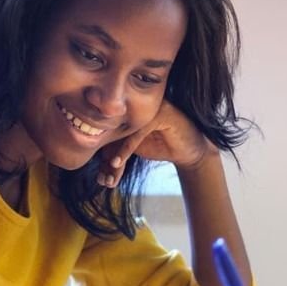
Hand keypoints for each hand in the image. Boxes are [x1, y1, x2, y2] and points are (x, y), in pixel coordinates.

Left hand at [96, 99, 217, 187]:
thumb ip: (116, 147)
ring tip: (110, 175)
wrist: (190, 150)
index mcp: (128, 111)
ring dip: (114, 157)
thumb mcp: (136, 148)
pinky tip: (117, 163)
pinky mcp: (160, 113)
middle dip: (107, 160)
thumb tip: (96, 158)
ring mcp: (148, 107)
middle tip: (103, 179)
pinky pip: (137, 133)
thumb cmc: (162, 146)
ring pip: (123, 133)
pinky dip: (125, 149)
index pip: (109, 133)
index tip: (100, 177)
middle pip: (114, 133)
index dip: (102, 156)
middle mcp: (136, 106)